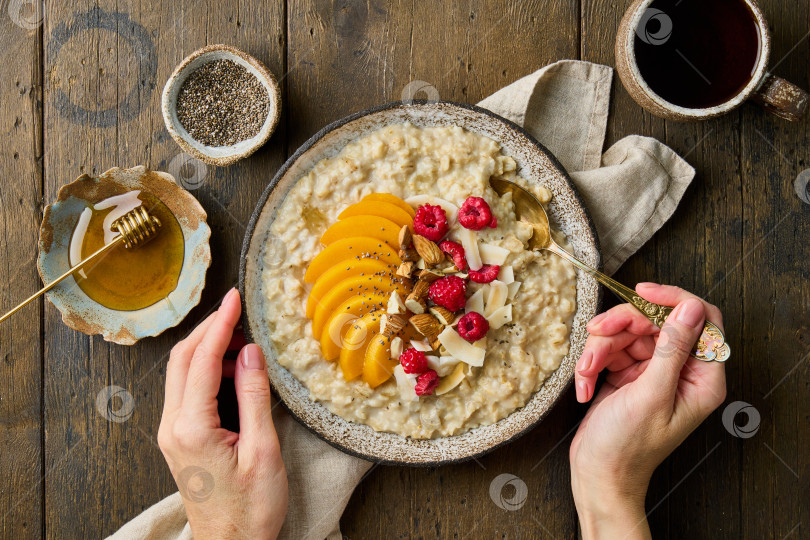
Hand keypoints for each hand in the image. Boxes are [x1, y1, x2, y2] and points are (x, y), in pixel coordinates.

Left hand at [158, 288, 287, 539]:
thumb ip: (254, 397)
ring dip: (208, 348)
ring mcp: (172, 432)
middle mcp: (173, 426)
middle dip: (209, 330)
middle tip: (238, 312)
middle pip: (182, 359)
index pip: (201, 360)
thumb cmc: (250, 508)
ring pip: (182, 372)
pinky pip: (188, 390)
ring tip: (243, 341)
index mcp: (191, 428)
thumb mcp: (263, 451)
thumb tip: (251, 352)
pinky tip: (234, 369)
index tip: (234, 298)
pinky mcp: (180, 437)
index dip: (219, 324)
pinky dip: (208, 369)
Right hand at [569, 283, 726, 539]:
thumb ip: (672, 349)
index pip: (700, 319)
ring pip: (626, 333)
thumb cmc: (627, 447)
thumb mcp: (650, 394)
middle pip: (655, 321)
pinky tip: (585, 386)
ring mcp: (653, 371)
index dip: (673, 300)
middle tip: (596, 335)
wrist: (597, 475)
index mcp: (702, 378)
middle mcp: (681, 371)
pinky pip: (610, 349)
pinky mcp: (628, 374)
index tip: (640, 293)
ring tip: (586, 374)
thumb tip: (691, 308)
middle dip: (621, 327)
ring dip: (599, 349)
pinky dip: (592, 364)